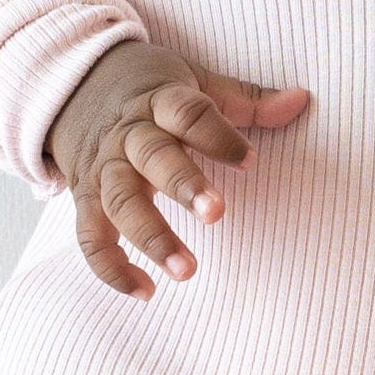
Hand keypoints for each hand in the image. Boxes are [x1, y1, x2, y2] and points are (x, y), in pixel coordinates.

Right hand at [45, 39, 309, 297]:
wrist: (73, 85)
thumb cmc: (150, 91)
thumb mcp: (196, 82)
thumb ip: (247, 101)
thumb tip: (301, 100)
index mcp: (159, 102)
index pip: (187, 114)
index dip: (218, 136)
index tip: (250, 162)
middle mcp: (128, 136)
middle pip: (151, 157)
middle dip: (181, 184)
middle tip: (216, 214)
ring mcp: (103, 169)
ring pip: (121, 202)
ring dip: (152, 237)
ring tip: (188, 271)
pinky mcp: (85, 199)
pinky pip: (91, 237)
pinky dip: (112, 268)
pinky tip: (146, 291)